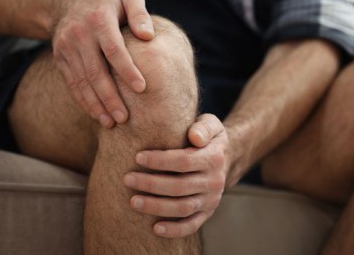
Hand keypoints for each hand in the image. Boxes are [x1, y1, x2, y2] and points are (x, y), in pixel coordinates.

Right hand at [52, 0, 153, 127]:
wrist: (68, 1)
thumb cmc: (109, 2)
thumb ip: (140, 13)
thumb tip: (148, 36)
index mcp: (99, 19)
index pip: (113, 49)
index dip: (127, 70)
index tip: (142, 88)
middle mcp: (79, 34)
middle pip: (95, 71)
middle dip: (110, 97)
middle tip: (125, 118)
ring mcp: (66, 48)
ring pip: (81, 81)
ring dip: (96, 104)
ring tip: (112, 123)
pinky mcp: (60, 59)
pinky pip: (72, 83)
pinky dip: (84, 101)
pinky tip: (97, 115)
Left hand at [123, 114, 228, 237]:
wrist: (226, 157)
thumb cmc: (207, 137)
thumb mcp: (211, 124)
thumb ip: (203, 127)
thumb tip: (195, 138)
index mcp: (214, 158)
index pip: (184, 161)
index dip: (160, 161)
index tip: (138, 157)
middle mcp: (214, 181)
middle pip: (180, 186)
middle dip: (151, 184)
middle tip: (127, 179)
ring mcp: (211, 199)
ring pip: (183, 207)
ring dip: (157, 206)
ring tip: (133, 202)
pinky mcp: (207, 212)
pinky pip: (192, 225)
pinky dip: (174, 230)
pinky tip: (155, 228)